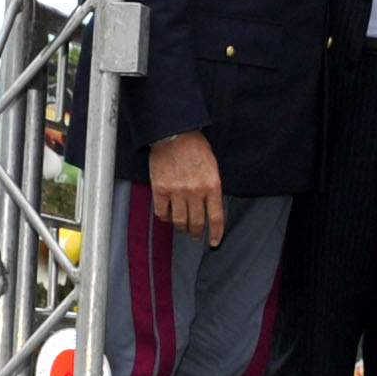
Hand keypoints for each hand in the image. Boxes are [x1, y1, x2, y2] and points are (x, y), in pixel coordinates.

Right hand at [146, 129, 224, 245]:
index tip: (214, 241)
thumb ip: (211, 186)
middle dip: (196, 232)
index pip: (216, 217)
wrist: (174, 134)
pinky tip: (168, 217)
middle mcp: (195, 191)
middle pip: (196, 222)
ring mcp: (177, 191)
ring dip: (181, 228)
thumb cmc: (195, 147)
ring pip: (179, 220)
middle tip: (195, 235)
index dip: (216, 233)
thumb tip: (209, 205)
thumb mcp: (212, 166)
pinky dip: (165, 218)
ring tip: (182, 228)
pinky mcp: (160, 189)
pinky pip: (162, 212)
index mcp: (212, 185)